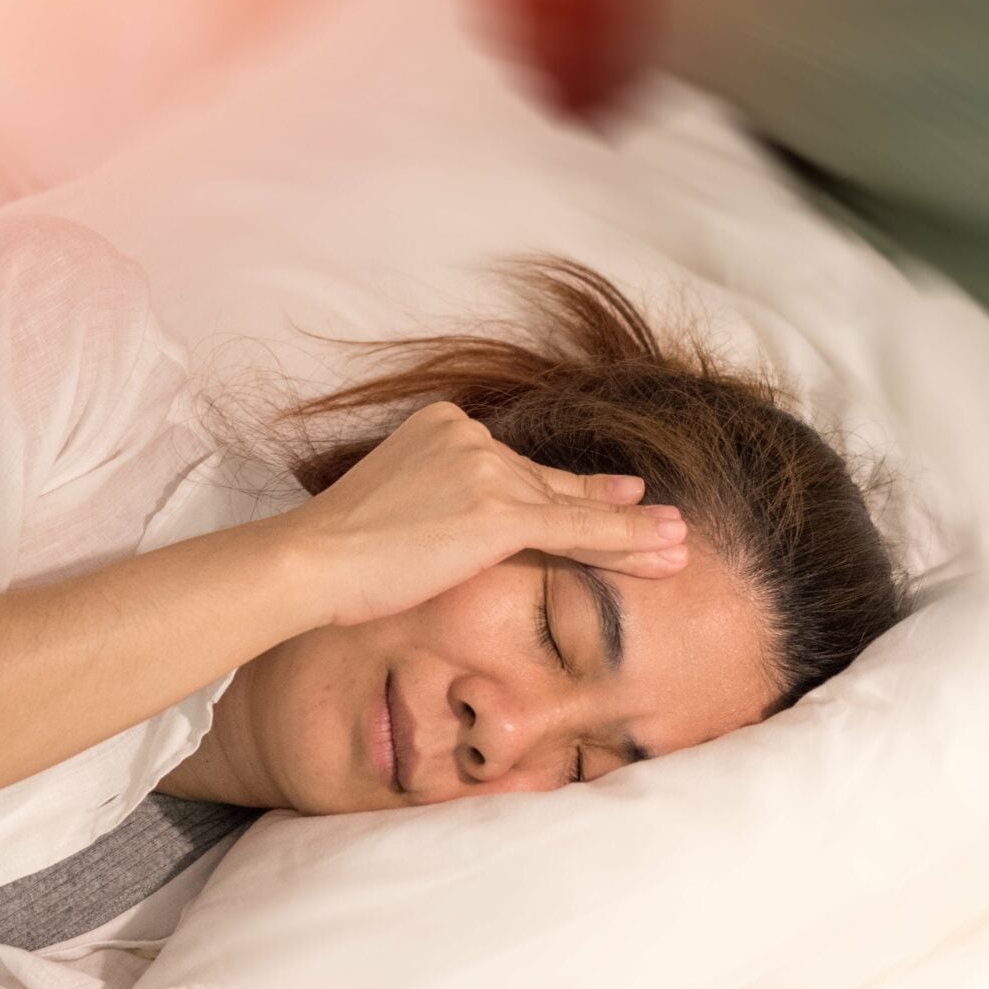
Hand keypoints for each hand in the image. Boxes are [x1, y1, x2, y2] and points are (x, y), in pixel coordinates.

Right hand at [268, 401, 688, 629]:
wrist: (310, 560)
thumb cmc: (334, 554)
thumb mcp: (392, 513)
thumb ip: (438, 508)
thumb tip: (457, 534)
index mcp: (440, 428)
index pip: (516, 471)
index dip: (570, 492)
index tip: (615, 496)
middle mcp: (468, 436)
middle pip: (550, 483)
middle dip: (611, 509)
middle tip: (662, 522)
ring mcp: (485, 469)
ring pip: (571, 506)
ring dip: (632, 532)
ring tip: (679, 545)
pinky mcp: (497, 510)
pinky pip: (575, 527)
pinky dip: (623, 541)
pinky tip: (664, 550)